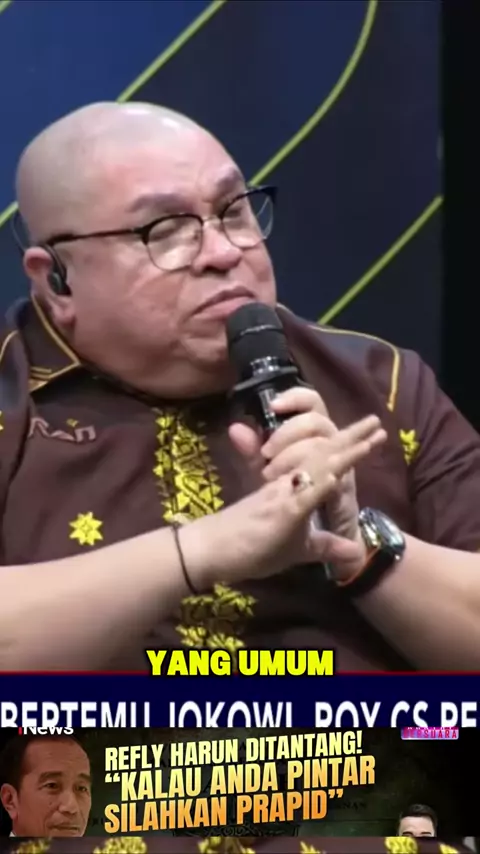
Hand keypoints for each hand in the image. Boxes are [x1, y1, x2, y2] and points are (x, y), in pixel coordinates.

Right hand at [182, 414, 385, 587]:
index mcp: (294, 488)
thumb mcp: (297, 548)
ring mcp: (283, 497)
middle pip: (323, 454)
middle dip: (351, 438)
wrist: (209, 549)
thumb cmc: (249, 545)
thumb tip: (356, 553)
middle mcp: (289, 484)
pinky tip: (335, 476)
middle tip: (376, 421)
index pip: (324, 460)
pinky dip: (318, 487)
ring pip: (313, 469)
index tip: (373, 431)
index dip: (348, 446)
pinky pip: (299, 497)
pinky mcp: (278, 515)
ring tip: (366, 439)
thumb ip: (324, 545)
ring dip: (341, 455)